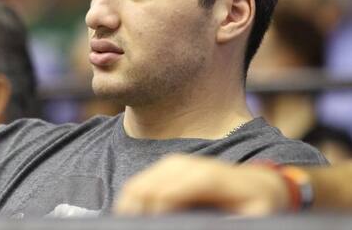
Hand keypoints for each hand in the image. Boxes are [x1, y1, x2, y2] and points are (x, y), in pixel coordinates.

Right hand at [114, 154, 290, 215]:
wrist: (260, 183)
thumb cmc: (259, 205)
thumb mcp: (257, 218)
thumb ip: (230, 222)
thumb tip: (207, 223)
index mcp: (209, 177)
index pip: (172, 192)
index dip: (158, 209)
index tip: (149, 225)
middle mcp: (188, 165)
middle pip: (150, 186)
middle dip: (138, 210)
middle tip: (130, 226)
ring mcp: (176, 163)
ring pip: (141, 183)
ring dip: (130, 205)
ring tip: (127, 222)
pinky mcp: (169, 167)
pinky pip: (142, 181)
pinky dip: (132, 198)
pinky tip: (130, 213)